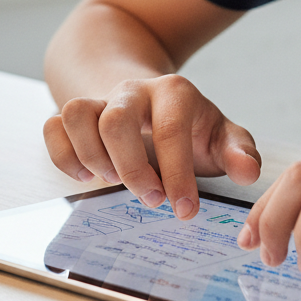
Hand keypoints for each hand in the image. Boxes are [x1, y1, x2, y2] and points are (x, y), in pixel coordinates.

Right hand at [43, 74, 260, 219]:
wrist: (149, 100)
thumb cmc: (190, 127)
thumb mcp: (222, 136)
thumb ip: (240, 152)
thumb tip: (248, 172)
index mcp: (174, 93)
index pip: (170, 129)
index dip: (177, 173)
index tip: (184, 210)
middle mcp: (132, 91)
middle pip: (114, 120)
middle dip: (130, 168)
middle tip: (152, 199)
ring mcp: (99, 99)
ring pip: (76, 114)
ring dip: (92, 157)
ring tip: (113, 181)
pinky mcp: (73, 114)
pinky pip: (53, 126)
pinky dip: (64, 156)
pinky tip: (87, 177)